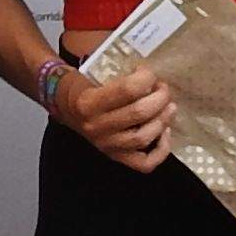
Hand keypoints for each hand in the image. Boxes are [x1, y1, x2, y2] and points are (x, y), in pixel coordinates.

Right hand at [60, 54, 176, 169]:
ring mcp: (107, 145)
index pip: (127, 89)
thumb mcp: (92, 73)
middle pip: (139, 113)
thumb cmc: (83, 86)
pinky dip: (161, 150)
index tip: (148, 72)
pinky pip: (145, 163)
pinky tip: (165, 132)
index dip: (146, 78)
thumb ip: (120, 74)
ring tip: (170, 107)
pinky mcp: (115, 157)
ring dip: (163, 120)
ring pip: (144, 137)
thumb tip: (151, 74)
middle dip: (160, 98)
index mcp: (89, 103)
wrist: (65, 108)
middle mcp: (97, 127)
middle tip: (164, 89)